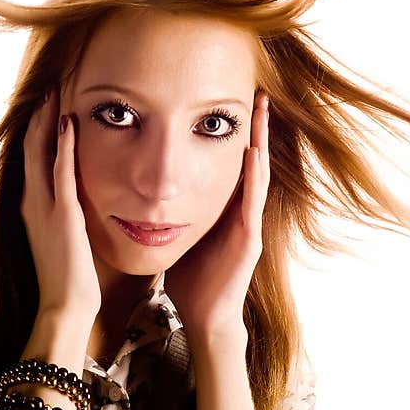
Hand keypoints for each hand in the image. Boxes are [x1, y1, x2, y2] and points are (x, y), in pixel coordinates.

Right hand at [20, 86, 101, 322]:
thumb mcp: (60, 239)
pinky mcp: (63, 216)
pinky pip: (61, 172)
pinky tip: (68, 123)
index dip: (36, 130)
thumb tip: (71, 200)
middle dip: (38, 116)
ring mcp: (44, 208)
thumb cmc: (67, 278)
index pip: (30, 159)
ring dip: (47, 121)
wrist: (64, 307)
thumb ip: (61, 215)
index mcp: (31, 207)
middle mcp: (31, 203)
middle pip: (30, 148)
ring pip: (40, 153)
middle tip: (47, 88)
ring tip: (54, 94)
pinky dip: (63, 146)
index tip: (45, 105)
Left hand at [164, 92, 270, 344]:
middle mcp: (241, 213)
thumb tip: (150, 189)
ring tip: (259, 111)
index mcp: (224, 210)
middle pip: (250, 161)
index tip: (230, 103)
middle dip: (253, 128)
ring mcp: (247, 225)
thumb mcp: (182, 235)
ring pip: (256, 175)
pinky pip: (251, 203)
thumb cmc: (192, 279)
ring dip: (259, 142)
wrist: (203, 317)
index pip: (231, 163)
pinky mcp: (248, 242)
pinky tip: (252, 153)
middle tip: (255, 93)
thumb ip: (176, 212)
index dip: (233, 134)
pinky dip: (253, 177)